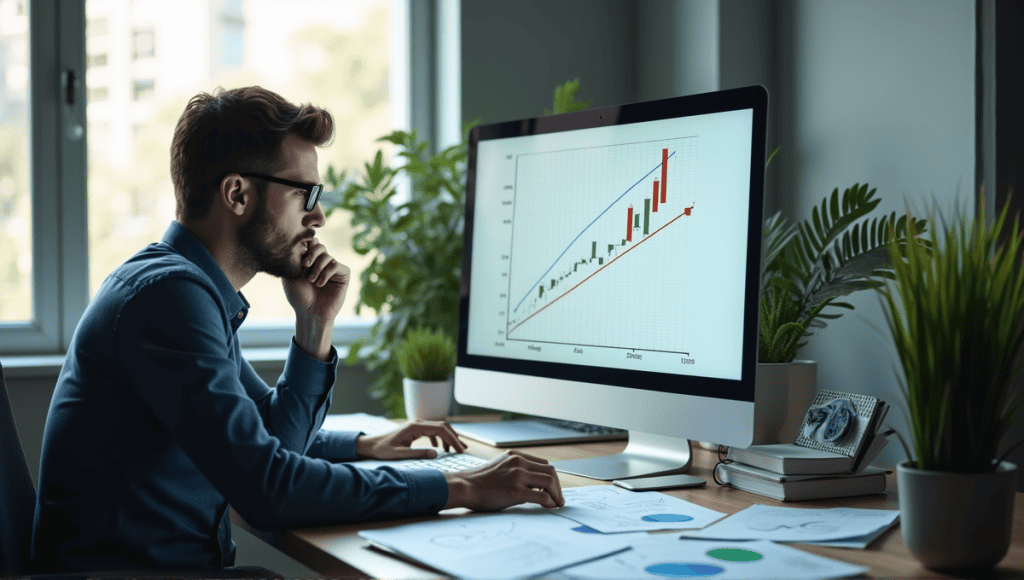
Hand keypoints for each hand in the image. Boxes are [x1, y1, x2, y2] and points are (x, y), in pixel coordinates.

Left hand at [283, 237, 350, 321]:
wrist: (310, 313)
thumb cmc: (298, 296)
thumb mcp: (289, 275)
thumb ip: (293, 257)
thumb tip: (302, 241)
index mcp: (310, 260)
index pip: (310, 243)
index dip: (305, 246)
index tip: (298, 258)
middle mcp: (322, 262)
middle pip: (319, 245)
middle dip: (311, 253)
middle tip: (305, 265)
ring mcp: (333, 268)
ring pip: (327, 255)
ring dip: (317, 268)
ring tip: (312, 280)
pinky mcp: (343, 274)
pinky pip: (335, 264)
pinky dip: (326, 273)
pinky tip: (320, 284)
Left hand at [355, 420, 467, 459]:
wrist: (371, 444)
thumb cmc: (382, 449)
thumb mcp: (399, 454)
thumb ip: (417, 453)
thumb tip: (436, 454)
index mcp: (415, 426)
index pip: (440, 429)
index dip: (453, 439)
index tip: (460, 449)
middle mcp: (418, 423)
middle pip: (442, 426)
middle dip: (454, 437)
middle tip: (463, 450)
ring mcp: (417, 425)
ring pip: (438, 428)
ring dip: (448, 438)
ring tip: (455, 450)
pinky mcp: (415, 429)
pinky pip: (432, 432)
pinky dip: (439, 439)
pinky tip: (440, 449)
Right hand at [443, 450, 564, 510]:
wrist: (464, 487)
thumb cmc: (479, 481)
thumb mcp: (499, 466)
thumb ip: (515, 469)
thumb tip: (532, 483)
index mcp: (515, 455)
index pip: (543, 464)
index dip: (551, 478)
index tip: (552, 489)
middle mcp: (518, 462)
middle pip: (550, 471)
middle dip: (557, 486)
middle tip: (558, 498)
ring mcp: (517, 476)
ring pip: (550, 481)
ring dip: (557, 494)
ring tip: (556, 504)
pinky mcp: (515, 491)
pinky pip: (542, 495)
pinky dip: (550, 502)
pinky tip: (548, 507)